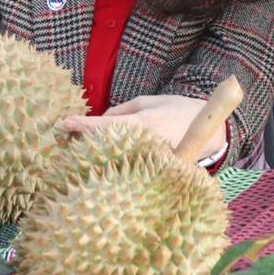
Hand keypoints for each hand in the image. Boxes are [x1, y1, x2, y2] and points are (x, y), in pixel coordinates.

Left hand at [62, 94, 225, 162]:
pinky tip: (103, 162)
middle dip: (84, 142)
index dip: (83, 125)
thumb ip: (122, 110)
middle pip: (105, 146)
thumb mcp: (148, 101)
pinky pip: (128, 168)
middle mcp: (144, 144)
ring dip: (97, 155)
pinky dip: (114, 164)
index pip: (106, 125)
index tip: (64, 123)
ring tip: (79, 151)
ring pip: (115, 160)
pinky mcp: (154, 173)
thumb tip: (100, 120)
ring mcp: (150, 162)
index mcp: (144, 123)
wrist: (210, 132)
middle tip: (65, 138)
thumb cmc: (177, 110)